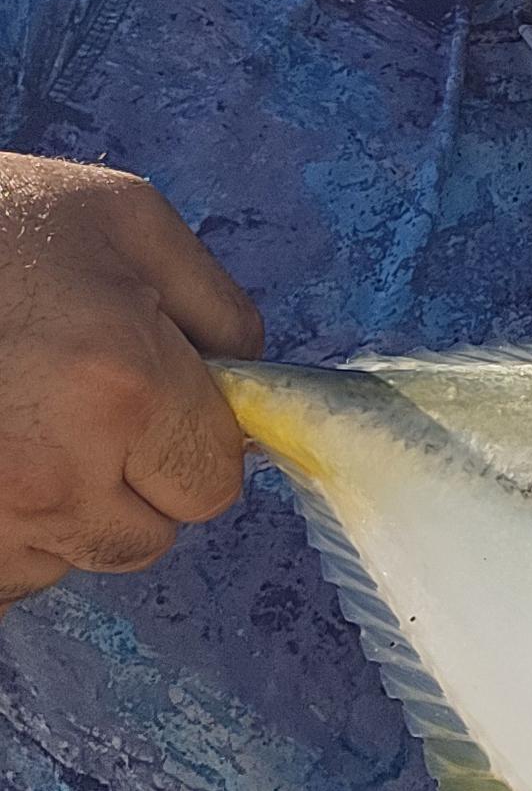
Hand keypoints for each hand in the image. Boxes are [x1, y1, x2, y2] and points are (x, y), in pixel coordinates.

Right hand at [0, 153, 263, 610]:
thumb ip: (213, 305)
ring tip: (16, 424)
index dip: (192, 443)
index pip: (213, 482)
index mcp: (124, 388)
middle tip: (78, 410)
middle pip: (146, 537)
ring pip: (69, 558)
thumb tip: (248, 379)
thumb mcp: (122, 217)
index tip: (155, 403)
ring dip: (61, 511)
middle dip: (131, 484)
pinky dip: (4, 532)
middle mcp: (57, 475)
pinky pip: (7, 573)